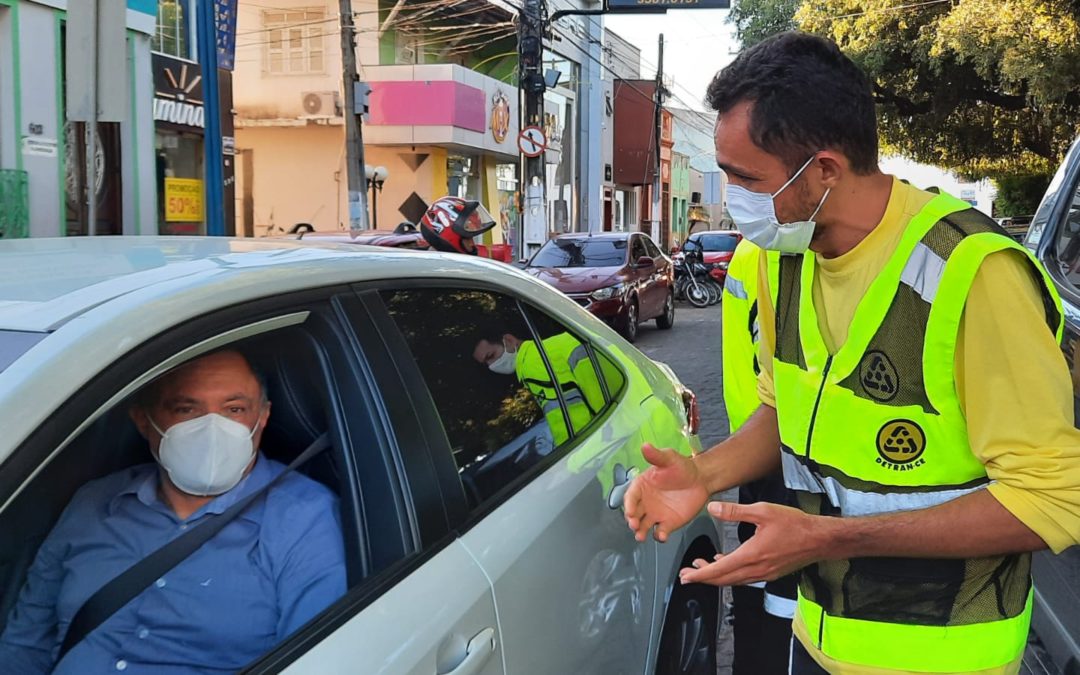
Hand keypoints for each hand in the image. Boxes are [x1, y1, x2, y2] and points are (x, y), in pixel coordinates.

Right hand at [624, 444, 709, 542]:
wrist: (701, 479)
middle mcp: (645, 502)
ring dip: (640, 531)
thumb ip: (656, 456)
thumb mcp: (669, 459)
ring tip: (641, 536)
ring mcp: (656, 513)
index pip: (631, 496)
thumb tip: (645, 446)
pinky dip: (659, 535)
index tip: (630, 511)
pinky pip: (660, 532)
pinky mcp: (668, 523)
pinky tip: (662, 535)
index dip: (629, 504)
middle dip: (632, 520)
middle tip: (634, 525)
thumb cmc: (682, 467)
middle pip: (634, 514)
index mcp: (642, 486)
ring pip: (643, 525)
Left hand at [679, 501, 827, 585]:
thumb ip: (735, 511)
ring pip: (734, 580)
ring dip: (717, 576)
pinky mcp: (770, 573)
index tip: (686, 576)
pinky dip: (731, 574)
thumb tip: (712, 508)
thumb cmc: (795, 525)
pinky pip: (745, 578)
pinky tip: (726, 562)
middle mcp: (757, 569)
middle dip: (703, 578)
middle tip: (687, 575)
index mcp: (752, 555)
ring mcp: (764, 573)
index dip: (700, 574)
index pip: (719, 570)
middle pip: (724, 579)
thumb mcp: (763, 511)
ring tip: (702, 568)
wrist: (820, 539)